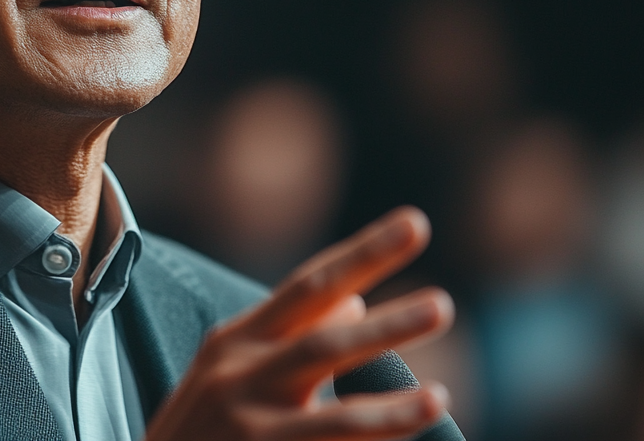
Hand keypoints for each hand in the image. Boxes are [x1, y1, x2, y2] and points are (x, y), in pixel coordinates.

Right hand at [144, 207, 453, 440]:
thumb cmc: (199, 426)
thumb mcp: (231, 369)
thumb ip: (291, 335)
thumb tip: (357, 300)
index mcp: (237, 340)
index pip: (310, 286)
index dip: (365, 253)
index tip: (415, 223)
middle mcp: (238, 378)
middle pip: (322, 344)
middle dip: (386, 326)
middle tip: (443, 305)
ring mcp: (248, 431)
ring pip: (331, 421)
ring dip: (389, 412)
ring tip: (439, 399)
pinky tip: (408, 436)